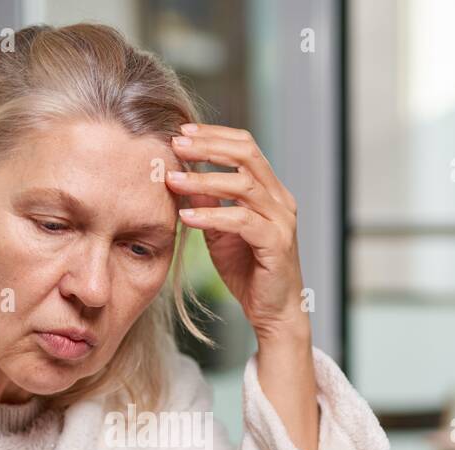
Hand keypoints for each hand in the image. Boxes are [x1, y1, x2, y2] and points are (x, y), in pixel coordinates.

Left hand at [165, 123, 307, 340]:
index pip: (246, 147)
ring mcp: (282, 220)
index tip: (183, 133)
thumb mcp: (220, 233)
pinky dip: (212, 216)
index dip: (215, 135)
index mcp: (270, 191)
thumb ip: (208, 204)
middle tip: (176, 144)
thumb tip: (182, 177)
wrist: (274, 312)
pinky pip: (242, 221)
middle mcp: (280, 199)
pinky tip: (186, 217)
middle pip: (247, 155)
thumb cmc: (249, 272)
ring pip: (243, 185)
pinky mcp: (276, 244)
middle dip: (209, 146)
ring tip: (172, 180)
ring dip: (204, 179)